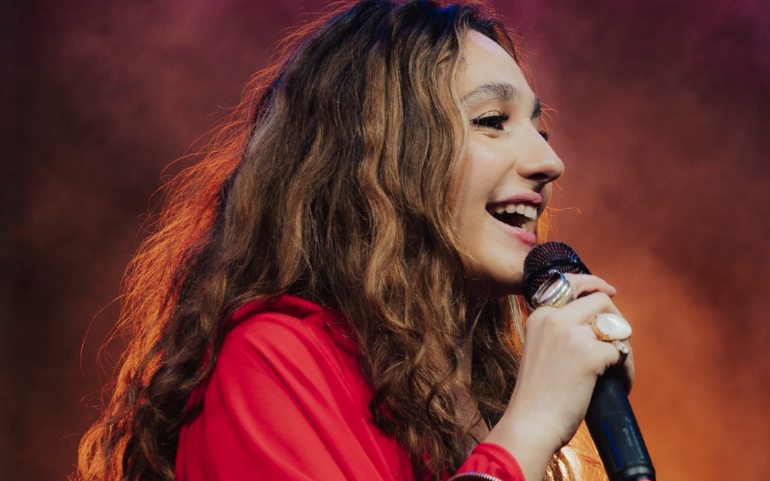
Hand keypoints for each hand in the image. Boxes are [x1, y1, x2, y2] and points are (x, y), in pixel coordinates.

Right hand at [484, 274, 633, 479]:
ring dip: (625, 348)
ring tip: (620, 371)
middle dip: (617, 319)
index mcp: (539, 316)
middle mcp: (554, 319)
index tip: (610, 291)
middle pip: (600, 301)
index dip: (595, 285)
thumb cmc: (537, 396)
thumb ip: (559, 333)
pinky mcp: (590, 354)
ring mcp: (571, 335)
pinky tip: (621, 385)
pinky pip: (622, 353)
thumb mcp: (540, 351)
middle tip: (621, 342)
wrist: (530, 423)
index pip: (572, 284)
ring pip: (616, 327)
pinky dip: (627, 371)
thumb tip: (597, 325)